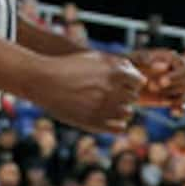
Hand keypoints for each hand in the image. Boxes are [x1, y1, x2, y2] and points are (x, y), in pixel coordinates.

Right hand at [32, 50, 149, 132]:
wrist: (44, 80)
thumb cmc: (69, 67)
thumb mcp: (95, 57)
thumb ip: (118, 63)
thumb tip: (136, 74)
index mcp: (115, 73)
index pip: (139, 82)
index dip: (131, 83)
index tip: (122, 84)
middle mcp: (112, 90)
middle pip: (133, 98)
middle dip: (124, 96)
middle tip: (109, 95)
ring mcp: (104, 107)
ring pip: (128, 113)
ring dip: (121, 110)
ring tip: (107, 106)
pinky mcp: (95, 122)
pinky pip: (119, 128)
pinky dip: (116, 125)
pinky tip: (107, 119)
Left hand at [131, 47, 184, 107]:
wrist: (123, 80)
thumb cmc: (129, 65)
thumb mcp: (135, 60)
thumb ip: (147, 60)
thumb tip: (165, 67)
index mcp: (173, 59)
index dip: (176, 76)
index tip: (161, 82)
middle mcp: (179, 72)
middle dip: (174, 87)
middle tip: (152, 88)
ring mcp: (178, 86)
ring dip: (178, 99)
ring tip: (163, 100)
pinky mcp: (174, 99)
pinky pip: (184, 106)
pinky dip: (181, 110)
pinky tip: (172, 113)